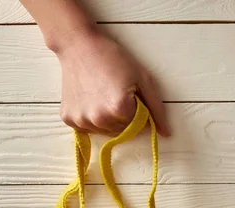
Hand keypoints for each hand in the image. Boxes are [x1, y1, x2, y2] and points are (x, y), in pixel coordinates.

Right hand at [55, 28, 169, 135]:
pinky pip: (89, 128)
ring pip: (106, 131)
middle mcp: (99, 119)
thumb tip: (166, 134)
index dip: (138, 109)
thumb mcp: (143, 79)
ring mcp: (82, 121)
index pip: (139, 125)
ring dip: (108, 119)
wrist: (78, 46)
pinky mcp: (68, 119)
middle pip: (122, 131)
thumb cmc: (114, 59)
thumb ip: (157, 109)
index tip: (130, 94)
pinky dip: (92, 118)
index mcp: (119, 109)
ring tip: (102, 95)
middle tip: (116, 92)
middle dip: (124, 116)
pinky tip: (90, 99)